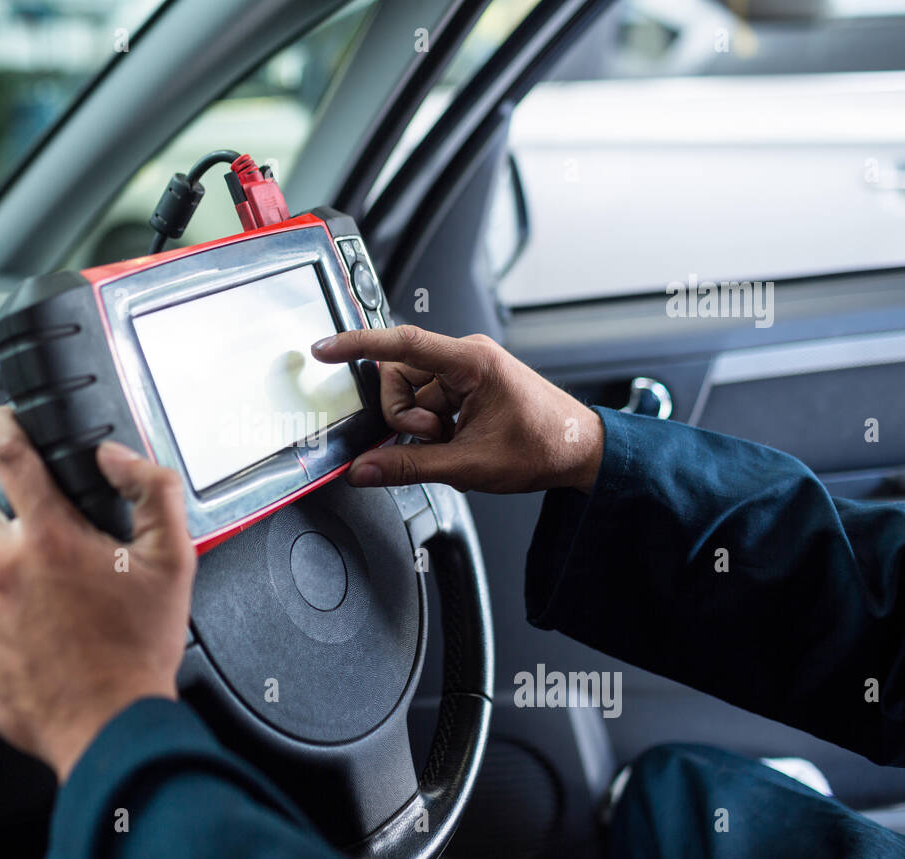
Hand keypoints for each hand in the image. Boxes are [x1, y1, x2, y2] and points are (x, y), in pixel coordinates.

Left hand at [0, 406, 195, 781]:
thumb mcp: (174, 560)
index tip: (0, 423)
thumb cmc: (138, 649)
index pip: (8, 454)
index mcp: (51, 537)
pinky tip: (8, 618)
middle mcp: (3, 567)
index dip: (0, 425)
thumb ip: (153, 491)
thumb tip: (116, 457)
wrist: (110, 724)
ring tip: (8, 569)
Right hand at [311, 326, 602, 493]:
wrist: (579, 450)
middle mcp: (466, 358)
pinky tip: (456, 441)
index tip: (325, 349)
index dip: (358, 344)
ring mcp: (465, 372)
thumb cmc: (544, 445)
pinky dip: (432, 428)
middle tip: (436, 440)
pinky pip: (426, 403)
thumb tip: (365, 469)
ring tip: (453, 444)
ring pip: (410, 395)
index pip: (402, 343)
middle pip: (398, 378)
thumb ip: (409, 467)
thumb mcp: (469, 465)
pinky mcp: (465, 387)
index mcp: (472, 361)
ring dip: (421, 426)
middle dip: (405, 417)